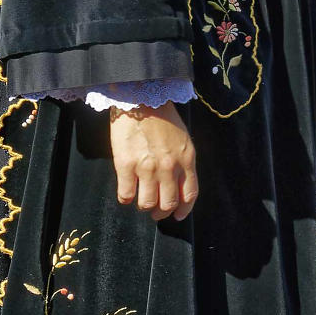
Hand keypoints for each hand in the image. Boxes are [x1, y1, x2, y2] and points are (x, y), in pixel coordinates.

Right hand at [109, 102, 197, 220]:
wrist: (141, 99)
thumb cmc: (163, 117)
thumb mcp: (183, 139)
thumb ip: (183, 162)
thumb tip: (178, 183)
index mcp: (186, 159)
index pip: (189, 194)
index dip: (184, 210)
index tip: (178, 215)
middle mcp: (169, 166)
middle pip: (168, 203)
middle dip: (162, 212)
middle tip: (156, 212)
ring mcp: (147, 167)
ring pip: (147, 203)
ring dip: (144, 207)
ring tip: (141, 202)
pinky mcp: (126, 165)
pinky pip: (126, 195)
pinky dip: (126, 198)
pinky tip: (126, 193)